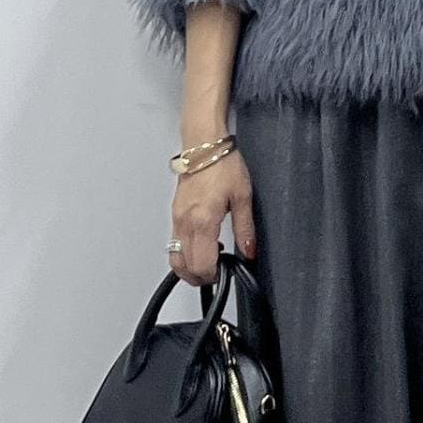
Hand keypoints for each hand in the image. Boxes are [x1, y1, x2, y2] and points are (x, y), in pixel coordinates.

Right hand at [169, 148, 256, 283]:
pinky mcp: (175, 214)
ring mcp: (177, 219)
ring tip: (209, 262)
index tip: (224, 272)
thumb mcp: (243, 197)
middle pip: (184, 266)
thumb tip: (249, 251)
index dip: (213, 276)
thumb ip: (245, 229)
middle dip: (200, 277)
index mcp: (203, 221)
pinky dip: (185, 253)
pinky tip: (202, 245)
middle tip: (217, 273)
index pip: (202, 264)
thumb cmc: (222, 165)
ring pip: (174, 257)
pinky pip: (174, 243)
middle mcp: (185, 222)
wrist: (204, 146)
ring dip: (189, 267)